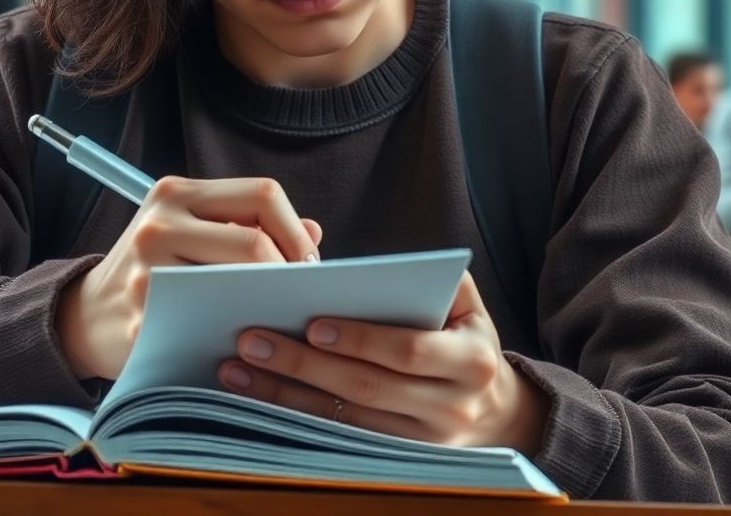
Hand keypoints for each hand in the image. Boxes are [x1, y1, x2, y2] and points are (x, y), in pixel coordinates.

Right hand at [56, 176, 322, 380]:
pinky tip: (238, 338)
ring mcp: (146, 271)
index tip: (307, 261)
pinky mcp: (142, 317)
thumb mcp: (191, 229)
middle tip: (297, 294)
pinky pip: (209, 325)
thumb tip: (313, 233)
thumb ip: (249, 224)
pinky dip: (234, 331)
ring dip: (266, 304)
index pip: (261, 194)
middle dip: (288, 272)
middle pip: (254, 242)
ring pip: (237, 284)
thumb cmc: (153, 267)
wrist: (86, 315)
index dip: (296, 229)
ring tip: (273, 313)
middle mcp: (159, 223)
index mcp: (176, 192)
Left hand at [217, 272, 548, 455]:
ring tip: (237, 370)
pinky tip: (258, 399)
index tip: (312, 324)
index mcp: (470, 361)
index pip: (408, 351)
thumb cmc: (463, 335)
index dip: (360, 339)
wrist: (493, 409)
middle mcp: (450, 409)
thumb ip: (428, 277)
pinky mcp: (395, 462)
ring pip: (343, 422)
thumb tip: (368, 269)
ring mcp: (422, 445)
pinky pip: (338, 440)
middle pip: (365, 389)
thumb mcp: (463, 301)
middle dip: (303, 366)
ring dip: (285, 396)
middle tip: (251, 340)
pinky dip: (295, 418)